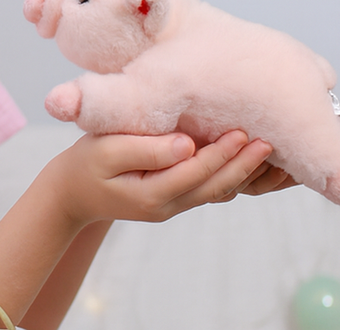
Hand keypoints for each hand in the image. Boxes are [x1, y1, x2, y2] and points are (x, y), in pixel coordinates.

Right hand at [47, 130, 280, 227]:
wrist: (71, 192)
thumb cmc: (85, 163)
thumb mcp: (107, 151)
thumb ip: (146, 149)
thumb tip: (187, 144)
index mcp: (150, 195)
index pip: (195, 173)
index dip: (221, 153)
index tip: (243, 132)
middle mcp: (166, 206)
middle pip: (213, 187)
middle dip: (243, 166)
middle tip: (269, 142)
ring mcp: (170, 205)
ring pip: (214, 192)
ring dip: (242, 174)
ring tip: (266, 153)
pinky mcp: (171, 197)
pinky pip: (206, 190)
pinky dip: (229, 176)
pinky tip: (244, 161)